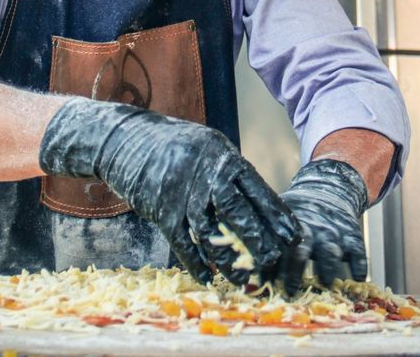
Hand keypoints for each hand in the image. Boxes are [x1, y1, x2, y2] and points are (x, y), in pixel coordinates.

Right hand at [39, 97, 298, 284]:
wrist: (125, 139)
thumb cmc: (173, 145)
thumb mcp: (207, 147)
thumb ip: (230, 171)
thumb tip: (259, 201)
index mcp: (222, 157)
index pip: (257, 189)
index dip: (277, 215)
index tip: (294, 235)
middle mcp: (205, 176)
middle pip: (239, 212)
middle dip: (260, 240)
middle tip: (276, 262)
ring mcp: (182, 194)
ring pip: (212, 234)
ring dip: (230, 260)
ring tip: (246, 280)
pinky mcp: (160, 211)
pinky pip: (183, 243)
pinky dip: (196, 263)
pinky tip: (209, 277)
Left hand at [270, 159, 367, 295]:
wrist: (328, 191)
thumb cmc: (297, 216)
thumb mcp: (280, 218)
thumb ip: (265, 239)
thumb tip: (240, 270)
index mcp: (289, 229)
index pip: (276, 248)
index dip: (269, 265)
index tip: (261, 282)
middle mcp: (311, 231)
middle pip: (301, 250)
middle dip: (295, 270)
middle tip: (290, 290)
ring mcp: (333, 234)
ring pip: (330, 251)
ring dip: (327, 267)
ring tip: (326, 283)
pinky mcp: (352, 236)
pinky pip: (358, 250)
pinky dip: (360, 263)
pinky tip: (360, 277)